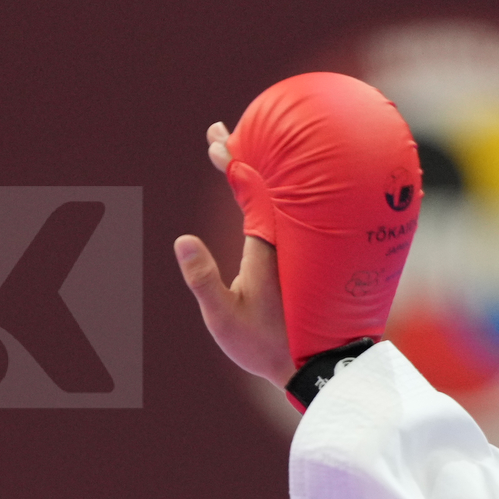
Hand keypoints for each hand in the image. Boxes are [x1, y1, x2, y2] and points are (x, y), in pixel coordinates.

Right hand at [175, 122, 291, 384]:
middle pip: (267, 183)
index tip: (215, 140)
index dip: (234, 161)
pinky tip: (263, 193)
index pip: (251, 189)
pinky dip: (271, 197)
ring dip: (258, 173)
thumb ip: (203, 280)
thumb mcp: (225, 316)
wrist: (316, 366)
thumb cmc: (265, 346)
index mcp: (268, 244)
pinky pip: (287, 216)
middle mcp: (286, 239)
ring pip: (279, 197)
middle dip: (241, 155)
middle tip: (219, 132)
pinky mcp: (302, 261)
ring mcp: (296, 248)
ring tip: (236, 152)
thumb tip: (182, 239)